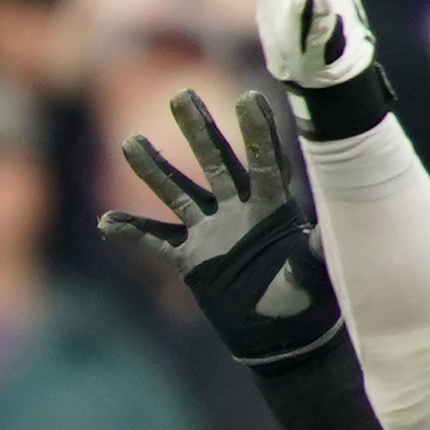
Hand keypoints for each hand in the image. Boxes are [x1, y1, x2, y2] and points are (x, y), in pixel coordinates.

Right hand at [102, 86, 325, 350]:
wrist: (281, 334)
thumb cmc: (308, 301)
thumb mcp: (316, 274)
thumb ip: (314, 252)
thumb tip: (324, 236)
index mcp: (274, 207)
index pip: (264, 161)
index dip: (257, 131)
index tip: (247, 97)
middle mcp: (240, 211)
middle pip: (215, 162)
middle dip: (198, 129)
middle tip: (181, 95)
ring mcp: (212, 232)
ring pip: (178, 193)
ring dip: (154, 170)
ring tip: (130, 142)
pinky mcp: (192, 260)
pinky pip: (157, 243)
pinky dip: (133, 235)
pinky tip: (106, 223)